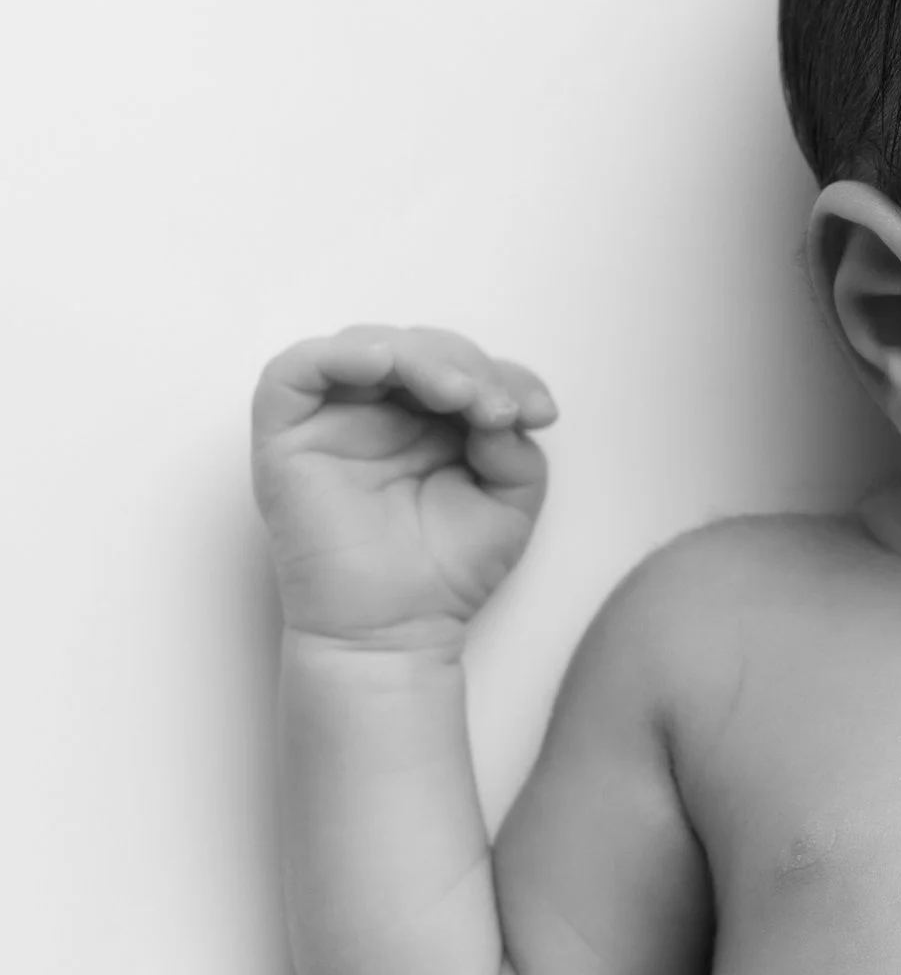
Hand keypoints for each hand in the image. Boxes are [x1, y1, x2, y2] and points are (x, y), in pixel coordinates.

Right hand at [251, 326, 557, 649]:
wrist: (396, 628)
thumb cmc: (447, 570)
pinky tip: (387, 365)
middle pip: (420, 348)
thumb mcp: (511, 498)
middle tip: (496, 408)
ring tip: (460, 395)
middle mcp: (380, 415)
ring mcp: (332, 422)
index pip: (465, 368)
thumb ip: (515, 444)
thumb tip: (499, 405)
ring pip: (367, 346)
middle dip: (468, 365)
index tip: (540, 413)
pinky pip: (296, 371)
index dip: (506, 375)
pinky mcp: (286, 436)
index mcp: (432, 424)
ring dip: (421, 356)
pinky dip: (343, 353)